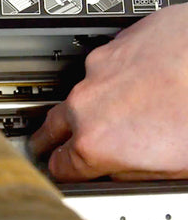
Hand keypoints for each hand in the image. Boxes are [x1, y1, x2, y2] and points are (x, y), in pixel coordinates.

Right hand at [29, 3, 187, 181]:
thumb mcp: (171, 171)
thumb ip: (126, 173)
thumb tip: (112, 171)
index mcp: (96, 142)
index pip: (57, 165)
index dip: (58, 171)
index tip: (59, 169)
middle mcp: (87, 104)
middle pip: (52, 127)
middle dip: (49, 139)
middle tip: (50, 144)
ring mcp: (99, 70)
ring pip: (81, 94)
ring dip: (92, 104)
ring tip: (125, 108)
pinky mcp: (114, 45)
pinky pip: (104, 67)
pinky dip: (115, 76)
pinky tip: (141, 80)